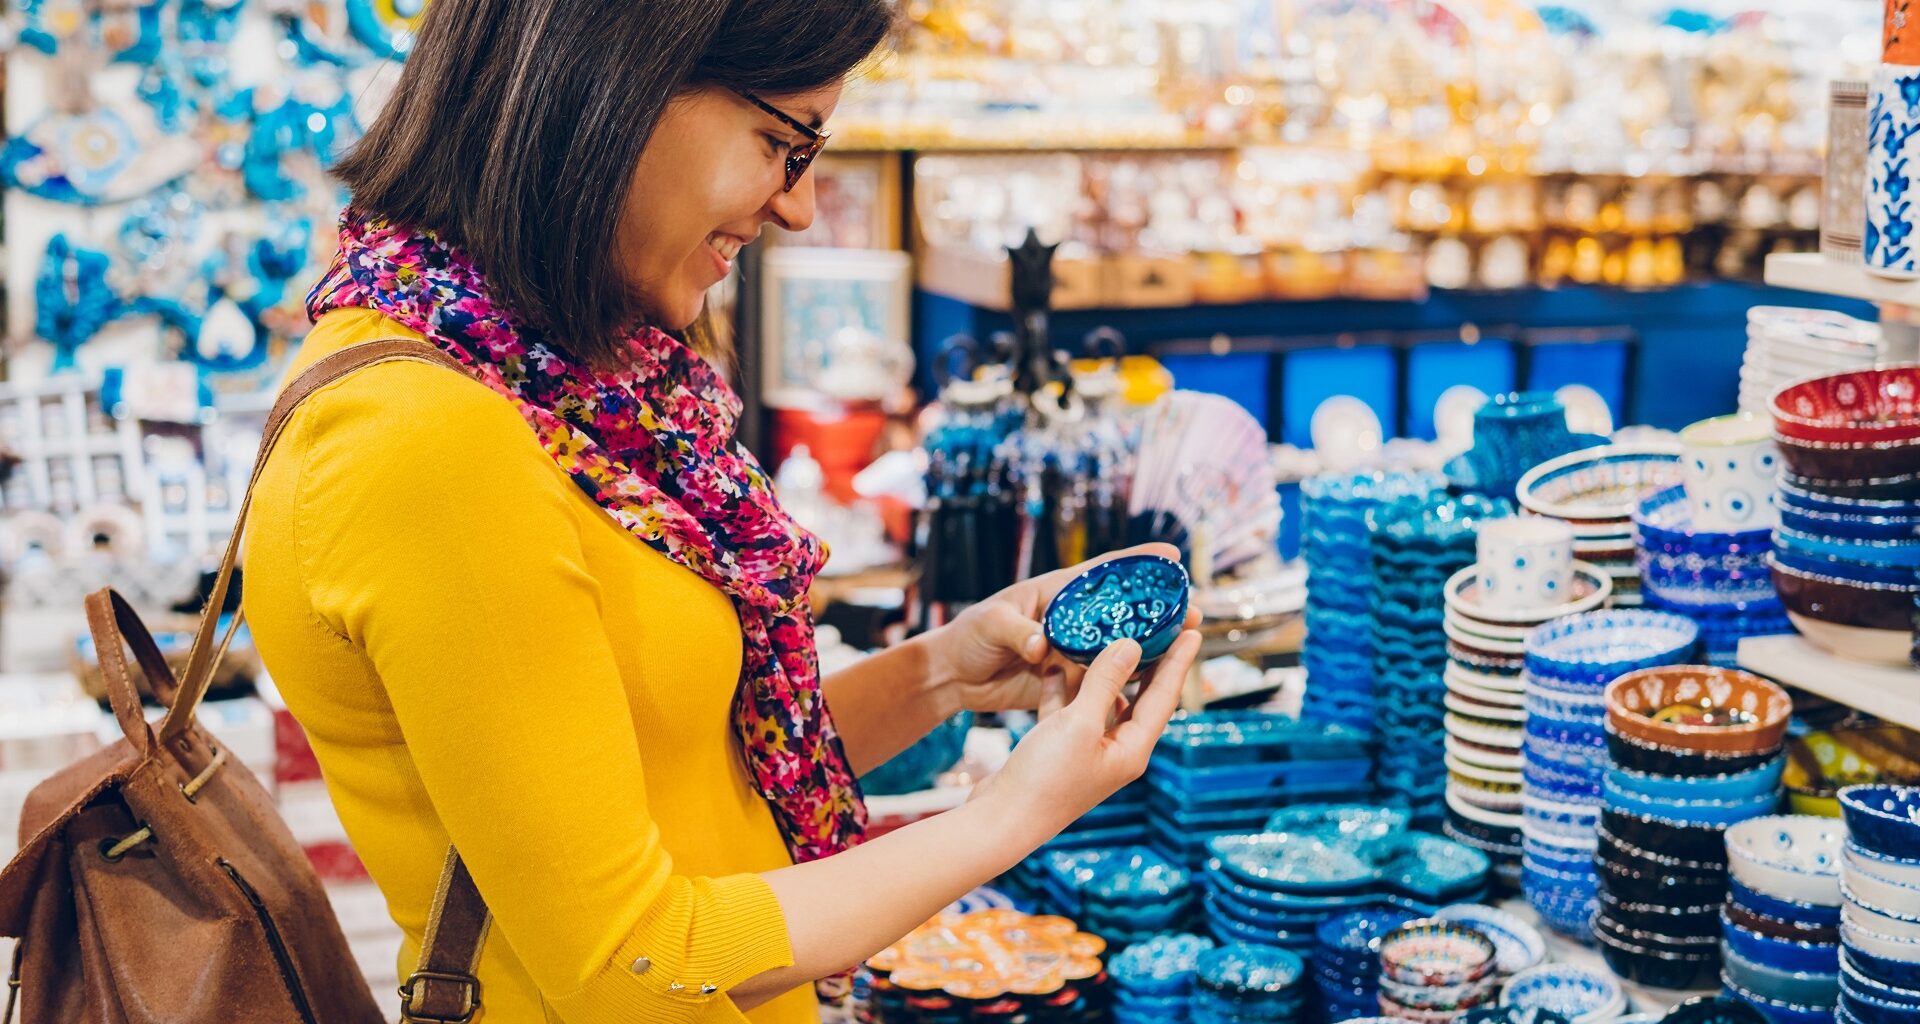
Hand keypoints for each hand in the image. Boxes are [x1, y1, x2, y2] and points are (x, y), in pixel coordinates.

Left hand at [930, 543, 1202, 715]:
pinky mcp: (1069, 681)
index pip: (1102, 572)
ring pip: (1121, 647)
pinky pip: (1104, 680)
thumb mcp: (989, 624)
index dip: (1136, 560)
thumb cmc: (968, 635)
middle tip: (1193, 610)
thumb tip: (1043, 645)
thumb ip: (1016, 631)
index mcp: (1057, 593)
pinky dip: (1128, 681)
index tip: (1170, 553)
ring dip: (1152, 647)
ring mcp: (1074, 651)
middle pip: (1123, 611)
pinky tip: (1155, 685)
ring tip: (1187, 647)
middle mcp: (1073, 620)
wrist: (956, 676)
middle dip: (1159, 609)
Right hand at [967, 632, 1201, 830]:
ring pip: (1101, 701)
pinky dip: (1064, 687)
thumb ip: (1105, 683)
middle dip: (1148, 662)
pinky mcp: (1059, 751)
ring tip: (1109, 635)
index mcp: (1131, 750)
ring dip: (1102, 671)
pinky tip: (1056, 663)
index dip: (1178, 662)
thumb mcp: (1078, 724)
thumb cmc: (1044, 780)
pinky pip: (1069, 711)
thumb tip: (1131, 646)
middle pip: (1139, 697)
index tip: (1193, 631)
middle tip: (1158, 627)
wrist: (1000, 820)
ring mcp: (1086, 752)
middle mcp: (1115, 751)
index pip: (1164, 697)